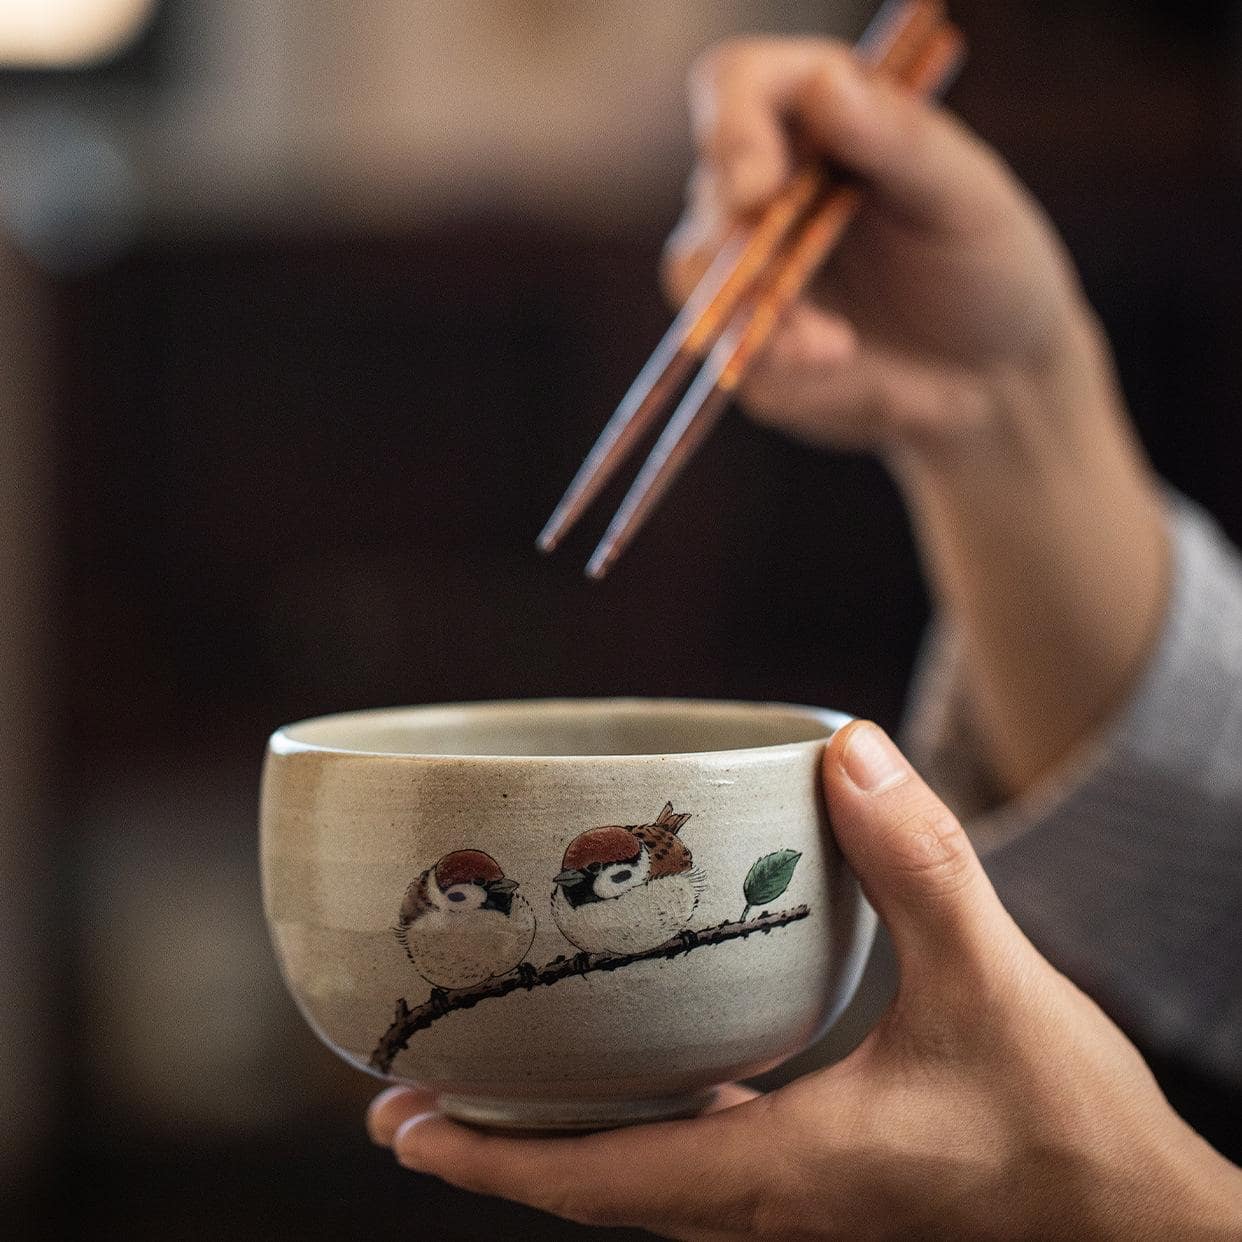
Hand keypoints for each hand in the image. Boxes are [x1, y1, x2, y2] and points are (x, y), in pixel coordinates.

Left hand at [368, 722, 1241, 1240]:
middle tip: (412, 1102)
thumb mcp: (991, 978)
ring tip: (498, 1086)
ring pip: (645, 1184)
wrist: (1132, 1221)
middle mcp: (773, 1202)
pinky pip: (703, 1164)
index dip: (495, 1160)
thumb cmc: (1065, 1124)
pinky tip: (653, 1076)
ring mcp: (797, 1203)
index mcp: (788, 1169)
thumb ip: (918, 863)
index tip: (403, 1124)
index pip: (604, 1182)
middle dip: (499, 1154)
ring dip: (563, 1145)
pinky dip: (646, 1129)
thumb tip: (846, 755)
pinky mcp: (826, 1184)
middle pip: (599, 1191)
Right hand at [665, 39, 1171, 795]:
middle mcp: (764, 215)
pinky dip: (785, 389)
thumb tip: (822, 96)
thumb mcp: (973, 201)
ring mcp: (750, 300)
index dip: (726, 127)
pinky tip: (852, 386)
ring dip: (766, 341)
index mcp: (814, 143)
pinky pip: (737, 379)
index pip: (730, 92)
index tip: (757, 178)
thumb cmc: (1003, 279)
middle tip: (806, 306)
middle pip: (694, 206)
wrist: (1005, 392)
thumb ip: (895, 146)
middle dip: (740, 257)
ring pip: (699, 307)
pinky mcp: (757, 374)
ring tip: (850, 362)